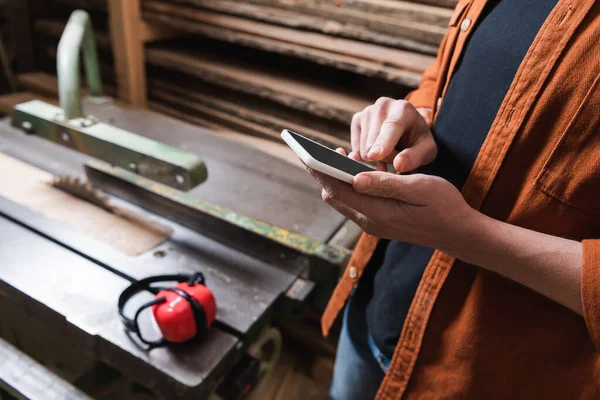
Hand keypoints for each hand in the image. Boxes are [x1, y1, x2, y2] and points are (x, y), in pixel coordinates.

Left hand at [310, 159, 474, 251]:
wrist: (459, 232)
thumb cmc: (444, 206)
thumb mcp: (419, 188)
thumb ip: (386, 183)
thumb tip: (354, 177)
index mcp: (378, 213)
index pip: (338, 190)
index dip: (321, 171)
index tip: (308, 153)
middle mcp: (370, 222)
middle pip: (334, 196)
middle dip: (325, 173)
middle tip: (325, 149)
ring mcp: (373, 225)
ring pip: (343, 200)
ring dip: (338, 180)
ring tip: (344, 157)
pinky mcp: (378, 223)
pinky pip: (355, 203)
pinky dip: (351, 187)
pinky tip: (361, 171)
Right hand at [351, 97, 435, 172]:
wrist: (409, 126)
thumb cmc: (418, 139)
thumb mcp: (426, 150)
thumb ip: (415, 157)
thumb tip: (398, 165)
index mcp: (404, 109)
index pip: (391, 127)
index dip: (383, 142)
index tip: (374, 156)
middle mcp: (383, 105)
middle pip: (374, 143)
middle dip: (385, 157)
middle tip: (398, 154)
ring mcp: (367, 111)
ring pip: (364, 148)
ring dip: (376, 157)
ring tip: (389, 149)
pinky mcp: (357, 119)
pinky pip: (356, 148)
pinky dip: (366, 154)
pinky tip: (377, 148)